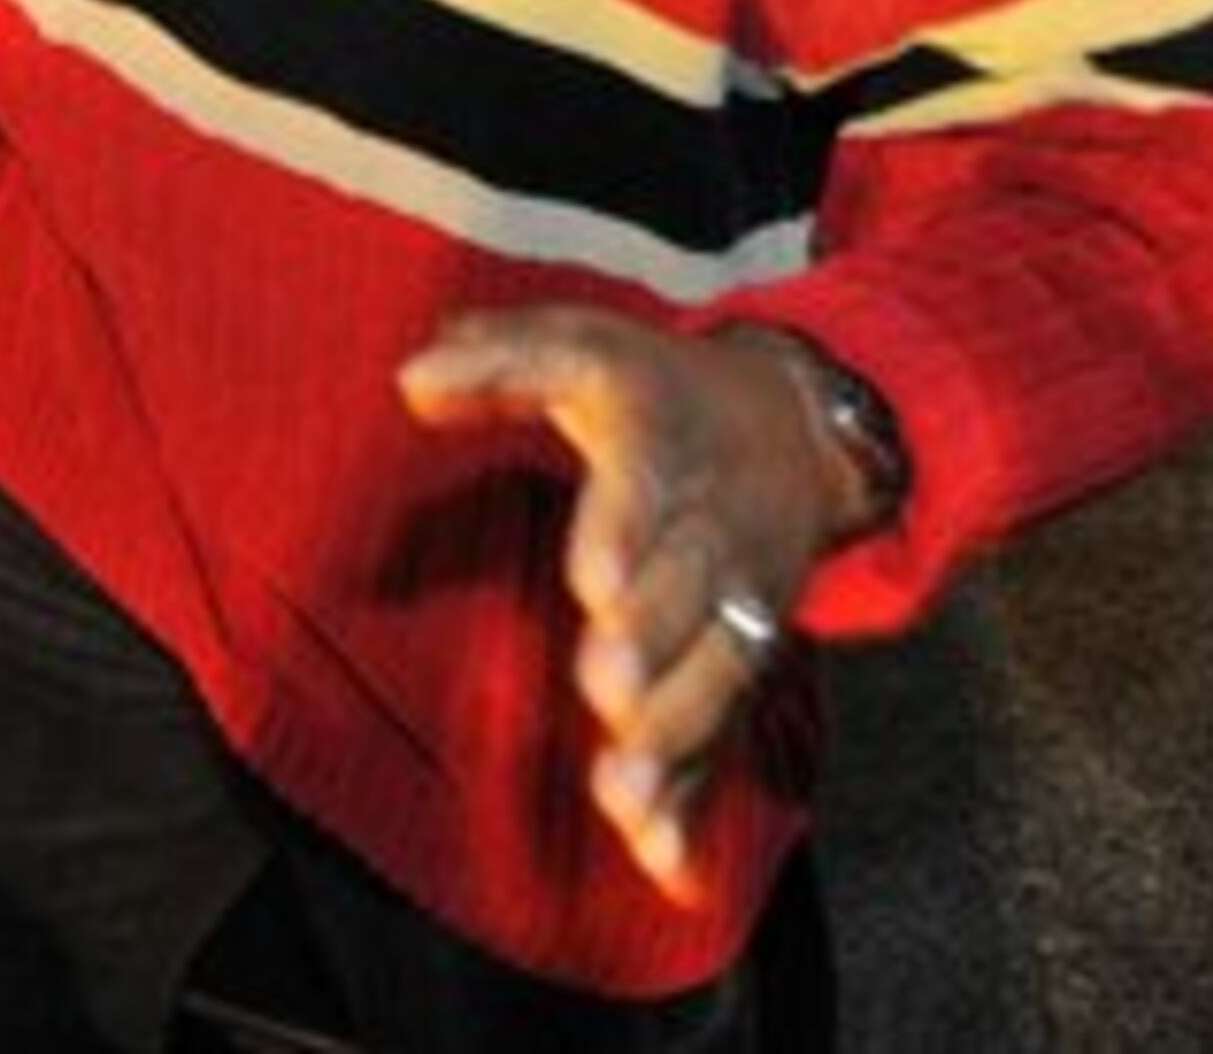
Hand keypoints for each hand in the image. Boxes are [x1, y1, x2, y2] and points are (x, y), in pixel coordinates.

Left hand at [399, 310, 850, 902]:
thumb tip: (411, 380)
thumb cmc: (661, 394)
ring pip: (714, 678)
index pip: (647, 488)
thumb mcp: (584, 346)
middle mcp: (710, 534)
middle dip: (652, 650)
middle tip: (607, 695)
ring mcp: (735, 607)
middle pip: (687, 596)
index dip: (625, 534)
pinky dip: (697, 800)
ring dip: (673, 740)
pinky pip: (727, 737)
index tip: (596, 581)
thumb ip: (499, 361)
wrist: (802, 429)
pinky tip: (664, 865)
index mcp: (664, 449)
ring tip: (622, 796)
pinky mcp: (742, 666)